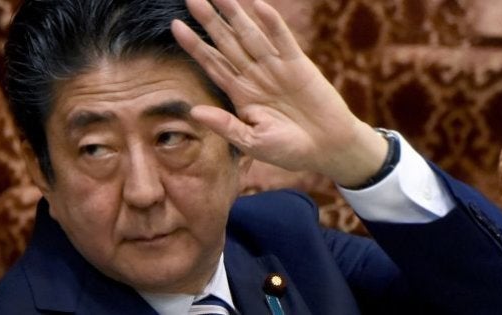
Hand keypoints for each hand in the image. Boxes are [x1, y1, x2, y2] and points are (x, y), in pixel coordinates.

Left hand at [171, 0, 387, 186]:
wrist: (326, 149)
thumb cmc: (288, 150)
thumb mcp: (251, 143)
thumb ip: (225, 126)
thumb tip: (194, 112)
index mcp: (240, 93)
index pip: (213, 64)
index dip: (194, 45)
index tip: (175, 26)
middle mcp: (254, 75)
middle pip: (227, 43)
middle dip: (209, 21)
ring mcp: (275, 67)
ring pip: (250, 36)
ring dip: (235, 15)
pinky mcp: (298, 65)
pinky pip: (282, 41)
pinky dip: (272, 24)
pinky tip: (259, 6)